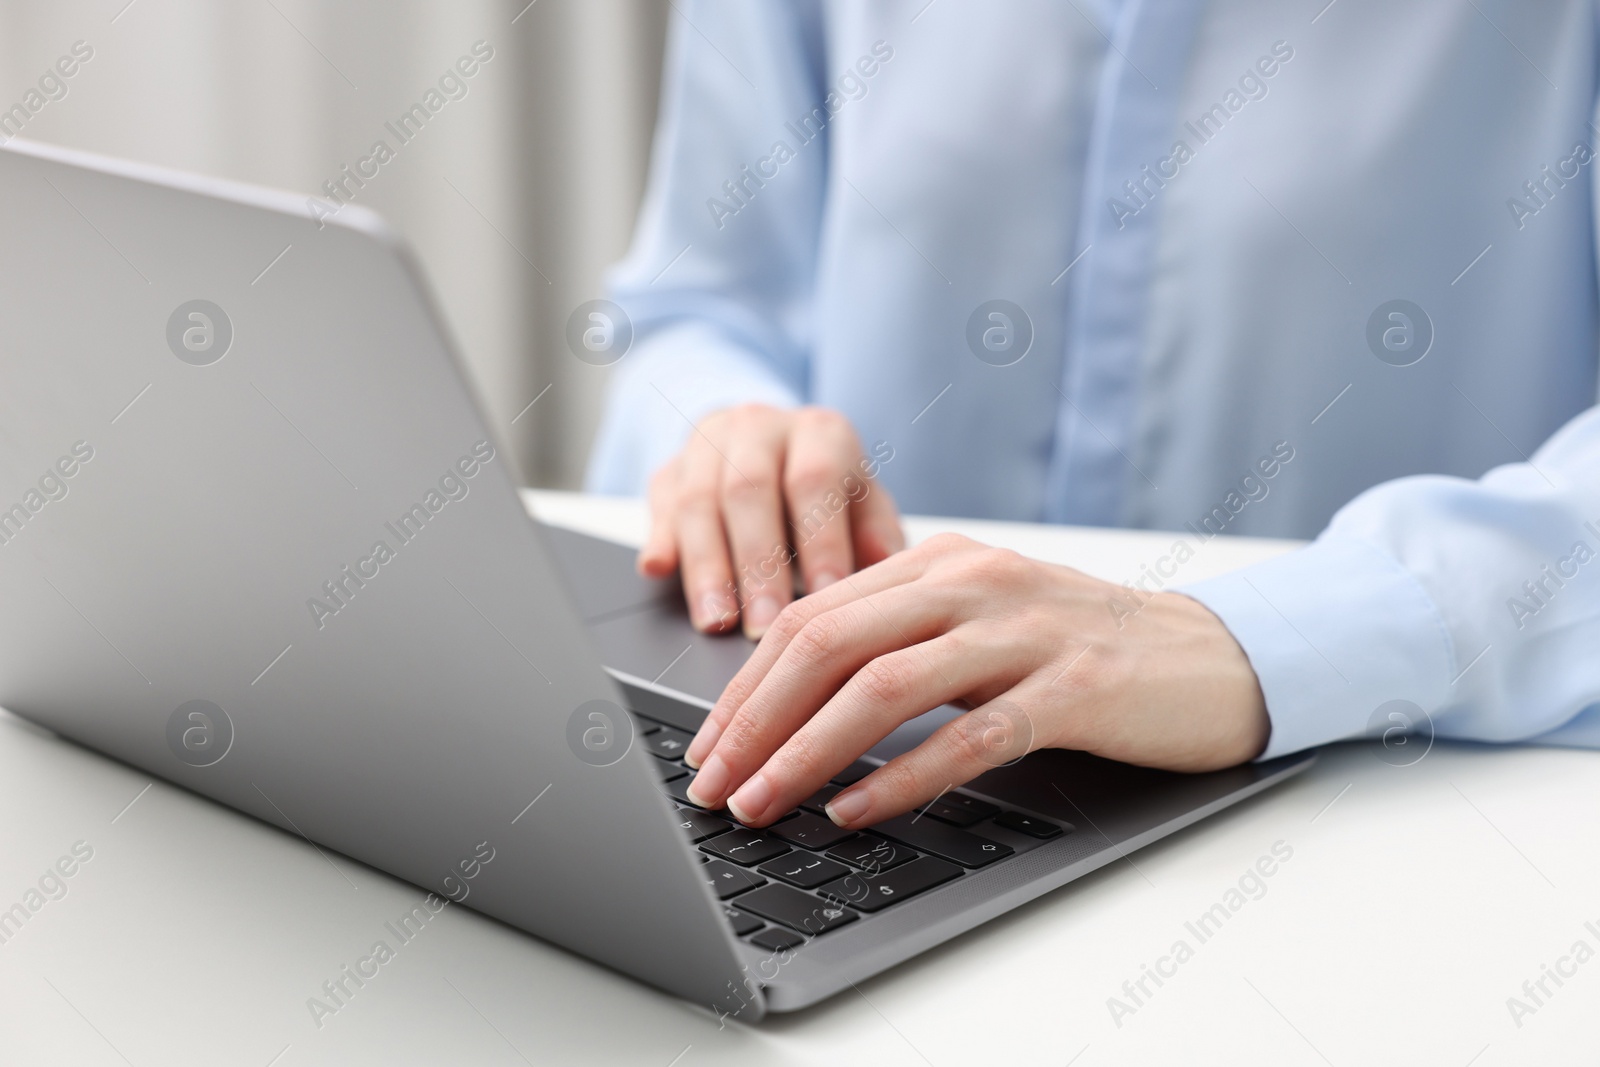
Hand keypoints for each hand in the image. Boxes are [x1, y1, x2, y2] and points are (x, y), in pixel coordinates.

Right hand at [639, 404, 903, 637]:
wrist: (768, 442)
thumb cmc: (827, 488)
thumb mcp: (865, 500)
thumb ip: (877, 533)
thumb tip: (890, 570)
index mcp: (819, 432)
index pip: (815, 480)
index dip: (818, 540)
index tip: (825, 598)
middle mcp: (759, 426)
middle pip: (749, 490)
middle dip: (755, 565)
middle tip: (763, 627)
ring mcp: (707, 444)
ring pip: (698, 501)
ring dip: (706, 567)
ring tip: (716, 620)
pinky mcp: (669, 468)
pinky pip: (659, 503)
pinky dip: (659, 538)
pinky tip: (659, 569)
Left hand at [681, 533, 1268, 826]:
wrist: (1212, 657)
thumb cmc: (1081, 648)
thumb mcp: (981, 622)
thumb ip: (902, 638)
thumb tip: (795, 705)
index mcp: (939, 563)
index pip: (811, 616)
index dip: (747, 685)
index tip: (709, 746)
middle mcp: (973, 582)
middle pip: (830, 643)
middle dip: (756, 721)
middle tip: (712, 784)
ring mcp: (1024, 631)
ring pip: (885, 686)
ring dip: (808, 752)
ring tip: (762, 803)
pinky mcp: (1073, 688)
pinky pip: (969, 736)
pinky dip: (902, 777)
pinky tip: (856, 810)